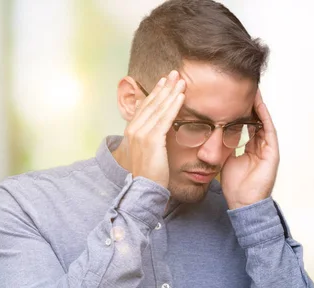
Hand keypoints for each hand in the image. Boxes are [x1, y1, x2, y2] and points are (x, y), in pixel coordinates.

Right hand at [123, 70, 185, 187]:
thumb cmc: (149, 172)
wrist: (145, 188)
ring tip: (181, 80)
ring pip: (159, 108)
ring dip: (171, 92)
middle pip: (152, 103)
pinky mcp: (151, 139)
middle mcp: (134, 129)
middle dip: (164, 87)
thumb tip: (159, 127)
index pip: (145, 106)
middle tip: (175, 73)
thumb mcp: (147, 150)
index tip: (164, 81)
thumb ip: (150, 136)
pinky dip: (174, 106)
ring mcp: (141, 134)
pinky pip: (165, 119)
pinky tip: (181, 96)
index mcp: (131, 130)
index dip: (155, 92)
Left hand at [220, 89, 279, 208]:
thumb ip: (220, 147)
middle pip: (255, 119)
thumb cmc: (234, 185)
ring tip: (252, 89)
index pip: (245, 123)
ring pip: (263, 120)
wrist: (243, 203)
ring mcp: (267, 148)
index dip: (238, 110)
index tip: (229, 96)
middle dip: (249, 103)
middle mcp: (260, 145)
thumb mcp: (224, 160)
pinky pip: (268, 130)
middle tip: (242, 86)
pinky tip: (259, 104)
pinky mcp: (272, 152)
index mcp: (249, 147)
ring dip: (258, 105)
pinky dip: (264, 117)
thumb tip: (206, 136)